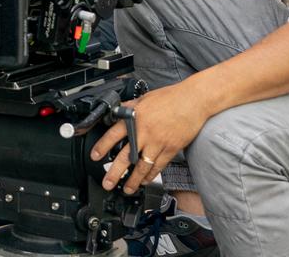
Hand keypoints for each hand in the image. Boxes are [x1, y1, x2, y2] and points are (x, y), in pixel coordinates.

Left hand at [89, 83, 211, 194]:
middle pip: (125, 157)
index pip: (113, 135)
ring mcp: (157, 143)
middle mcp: (143, 132)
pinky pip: (158, 166)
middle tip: (107, 183)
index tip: (95, 157)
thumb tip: (117, 112)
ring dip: (133, 180)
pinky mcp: (171, 149)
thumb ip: (129, 108)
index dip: (102, 147)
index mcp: (134, 118)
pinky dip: (151, 176)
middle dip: (114, 173)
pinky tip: (145, 181)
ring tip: (126, 189)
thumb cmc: (170, 98)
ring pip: (142, 166)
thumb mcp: (143, 99)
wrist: (193, 101)